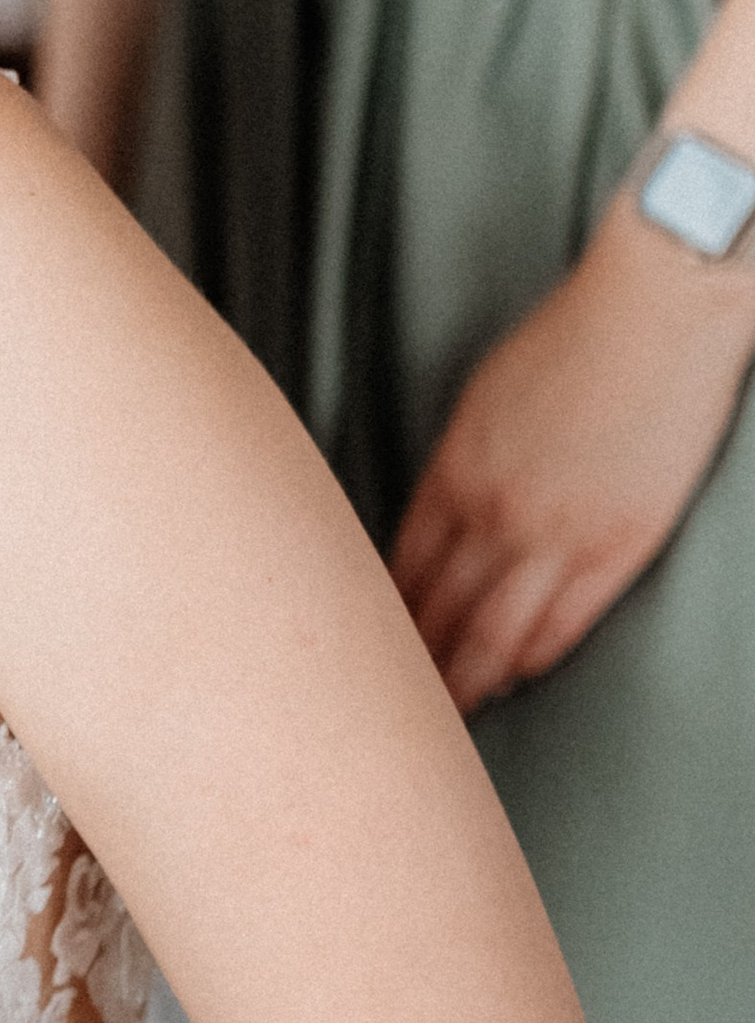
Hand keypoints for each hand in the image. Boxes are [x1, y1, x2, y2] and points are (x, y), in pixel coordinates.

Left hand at [391, 205, 754, 712]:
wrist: (659, 306)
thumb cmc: (576, 336)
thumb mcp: (485, 398)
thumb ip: (459, 464)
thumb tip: (445, 511)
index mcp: (453, 471)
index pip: (396, 569)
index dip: (378, 617)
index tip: (363, 648)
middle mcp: (492, 513)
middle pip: (431, 614)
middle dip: (406, 667)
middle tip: (383, 709)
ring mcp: (555, 536)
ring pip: (488, 637)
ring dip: (463, 684)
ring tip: (444, 717)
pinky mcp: (618, 547)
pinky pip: (560, 627)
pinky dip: (529, 660)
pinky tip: (513, 679)